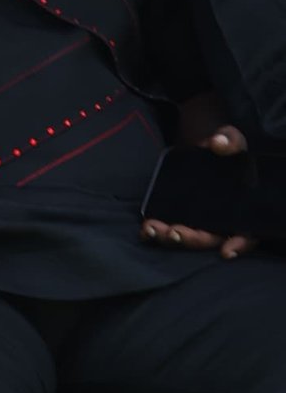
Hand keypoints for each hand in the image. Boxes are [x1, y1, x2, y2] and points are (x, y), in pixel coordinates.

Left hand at [142, 125, 255, 259]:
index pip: (247, 234)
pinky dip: (157, 233)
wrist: (200, 148)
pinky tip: (145, 229)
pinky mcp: (180, 216)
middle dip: (193, 240)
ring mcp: (199, 221)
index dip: (239, 245)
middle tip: (175, 232)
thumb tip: (219, 143)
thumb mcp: (230, 140)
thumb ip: (230, 141)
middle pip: (210, 239)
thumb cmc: (223, 147)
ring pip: (188, 238)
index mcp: (241, 210)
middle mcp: (221, 221)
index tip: (226, 252)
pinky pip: (169, 230)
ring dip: (170, 238)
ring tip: (152, 229)